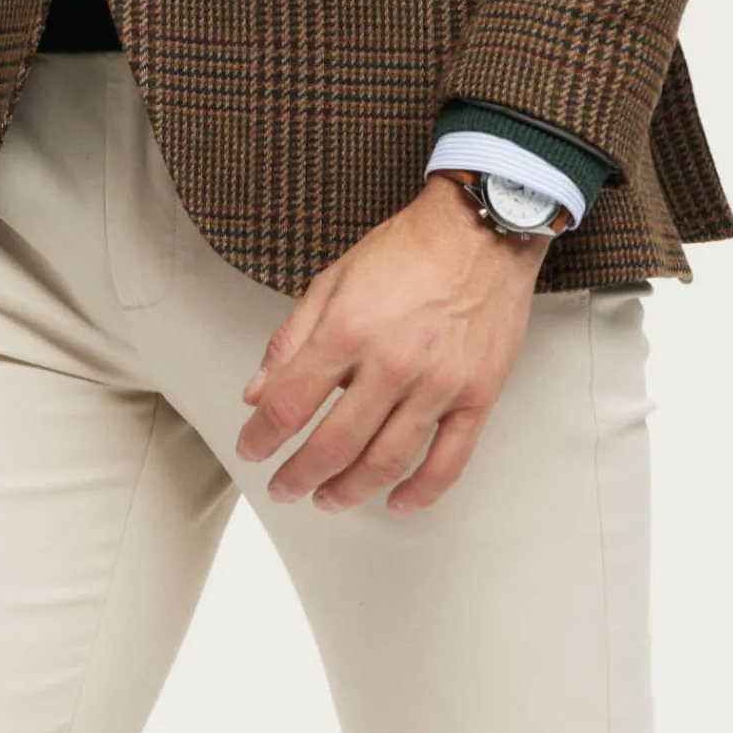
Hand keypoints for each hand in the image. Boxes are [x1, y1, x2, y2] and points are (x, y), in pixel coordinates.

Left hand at [233, 174, 548, 516]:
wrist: (481, 230)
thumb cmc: (407, 250)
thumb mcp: (335, 278)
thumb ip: (293, 337)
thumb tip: (257, 390)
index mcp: (349, 329)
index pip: (290, 403)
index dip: (262, 436)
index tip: (251, 450)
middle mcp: (392, 363)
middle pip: (334, 444)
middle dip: (299, 476)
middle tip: (283, 489)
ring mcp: (438, 385)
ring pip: (385, 461)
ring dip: (349, 490)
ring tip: (327, 499)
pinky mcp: (477, 396)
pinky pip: (448, 462)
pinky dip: (420, 492)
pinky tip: (396, 502)